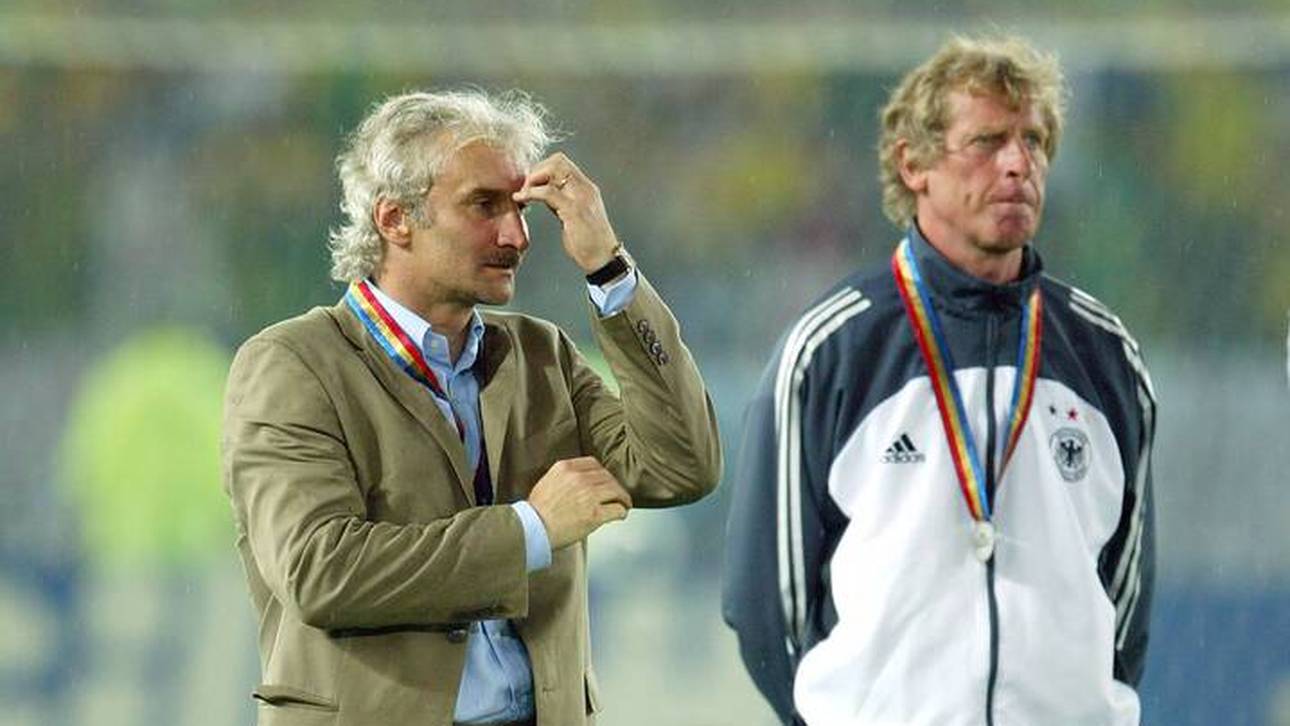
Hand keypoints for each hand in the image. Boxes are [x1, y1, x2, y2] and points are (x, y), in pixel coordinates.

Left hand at [512, 153, 619, 272]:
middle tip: (524, 188)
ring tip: (522, 194)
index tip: (530, 185)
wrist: (603, 259)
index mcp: (586, 188)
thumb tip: (541, 194)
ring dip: (532, 179)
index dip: (542, 169)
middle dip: (536, 170)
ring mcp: (581, 197)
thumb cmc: (589, 242)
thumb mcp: (573, 216)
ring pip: (553, 169)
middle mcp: (585, 188)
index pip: (562, 162)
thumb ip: (560, 202)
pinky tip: (522, 200)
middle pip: (557, 160)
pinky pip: (548, 192)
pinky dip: (530, 193)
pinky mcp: (574, 210)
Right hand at [527, 457, 631, 549]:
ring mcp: (588, 495)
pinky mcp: (594, 514)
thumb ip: (563, 478)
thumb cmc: (535, 512)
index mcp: (565, 468)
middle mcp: (579, 478)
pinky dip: (621, 512)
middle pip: (607, 477)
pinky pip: (617, 509)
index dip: (603, 473)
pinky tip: (620, 515)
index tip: (606, 479)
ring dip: (622, 498)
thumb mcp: (546, 483)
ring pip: (616, 491)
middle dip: (615, 486)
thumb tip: (578, 483)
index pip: (593, 464)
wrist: (532, 529)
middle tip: (618, 494)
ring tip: (624, 504)